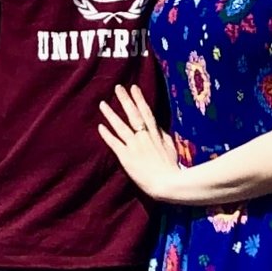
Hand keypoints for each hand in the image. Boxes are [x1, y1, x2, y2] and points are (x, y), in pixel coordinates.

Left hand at [97, 79, 183, 200]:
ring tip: (103, 104)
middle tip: (117, 87)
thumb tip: (158, 127)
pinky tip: (100, 126)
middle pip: (133, 114)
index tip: (134, 87)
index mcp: (155, 134)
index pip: (146, 112)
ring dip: (111, 114)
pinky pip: (115, 143)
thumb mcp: (170, 148)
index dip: (139, 99)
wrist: (167, 183)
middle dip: (125, 100)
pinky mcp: (126, 158)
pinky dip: (107, 135)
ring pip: (121, 126)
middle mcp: (144, 137)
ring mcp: (134, 146)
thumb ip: (163, 137)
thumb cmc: (171, 168)